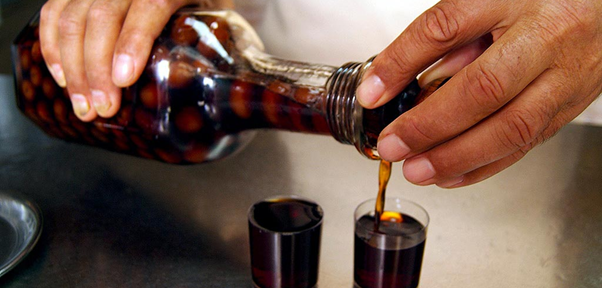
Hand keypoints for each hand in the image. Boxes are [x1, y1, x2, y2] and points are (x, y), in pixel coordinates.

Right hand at [39, 0, 232, 121]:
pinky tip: (61, 76)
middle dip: (97, 68)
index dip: (132, 42)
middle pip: (103, 16)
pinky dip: (52, 45)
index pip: (149, 5)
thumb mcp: (217, 12)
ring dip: (72, 66)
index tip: (123, 79)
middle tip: (102, 108)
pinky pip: (55, 11)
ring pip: (72, 17)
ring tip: (83, 104)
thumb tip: (221, 92)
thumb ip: (214, 38)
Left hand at [357, 0, 601, 187]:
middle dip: (431, 126)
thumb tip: (401, 83)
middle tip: (393, 145)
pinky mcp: (572, 104)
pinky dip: (485, 164)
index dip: (402, 62)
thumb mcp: (486, 2)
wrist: (601, 5)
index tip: (372, 93)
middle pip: (483, 88)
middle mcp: (545, 36)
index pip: (445, 27)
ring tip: (417, 170)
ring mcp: (565, 74)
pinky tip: (452, 175)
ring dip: (457, 157)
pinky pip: (528, 142)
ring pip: (511, 127)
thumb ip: (448, 39)